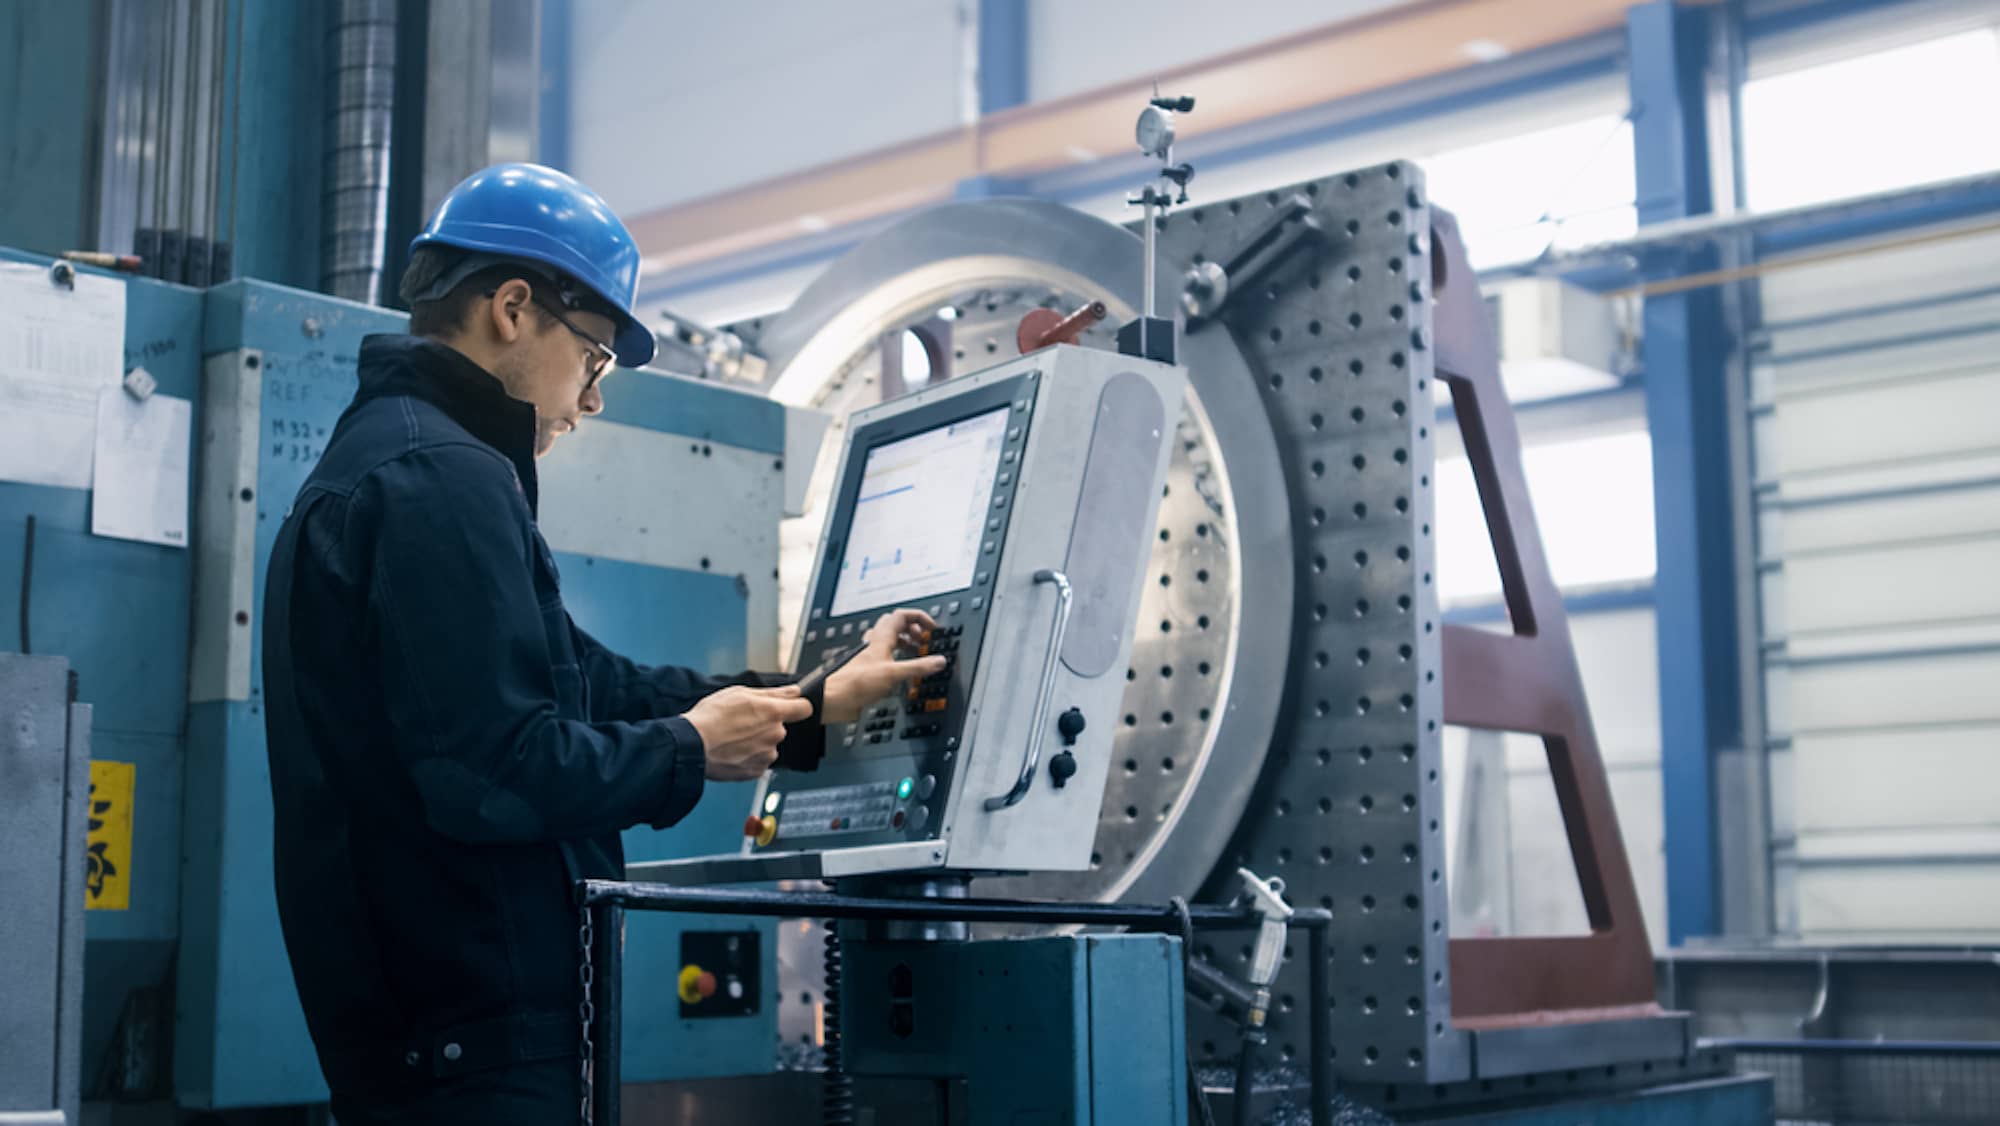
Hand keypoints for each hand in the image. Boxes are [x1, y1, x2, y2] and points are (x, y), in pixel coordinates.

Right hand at [684, 684, 813, 780]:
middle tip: (740, 723)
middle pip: (780, 728)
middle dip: (765, 725)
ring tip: (732, 738)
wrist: (691, 746)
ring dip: (756, 742)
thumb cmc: (711, 717)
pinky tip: (731, 751)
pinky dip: (748, 757)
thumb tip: (794, 691)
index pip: (804, 708)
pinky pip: (758, 761)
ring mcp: (766, 755)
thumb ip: (773, 693)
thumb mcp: (739, 693)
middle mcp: (775, 734)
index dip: (796, 706)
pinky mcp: (756, 771)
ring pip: (768, 745)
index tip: (790, 707)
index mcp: (773, 712)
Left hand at [821, 608, 948, 724]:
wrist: (833, 699)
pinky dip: (896, 658)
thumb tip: (938, 661)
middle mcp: (874, 643)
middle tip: (923, 639)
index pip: (901, 615)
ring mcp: (869, 656)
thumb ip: (917, 667)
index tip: (931, 628)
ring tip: (915, 652)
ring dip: (904, 642)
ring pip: (888, 640)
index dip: (918, 617)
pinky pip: (884, 657)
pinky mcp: (867, 670)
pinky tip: (900, 670)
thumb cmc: (855, 682)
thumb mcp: (893, 674)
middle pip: (894, 625)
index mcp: (880, 638)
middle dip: (912, 629)